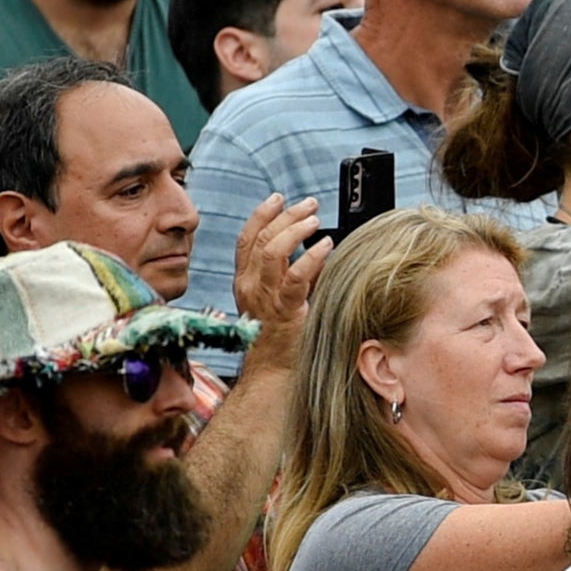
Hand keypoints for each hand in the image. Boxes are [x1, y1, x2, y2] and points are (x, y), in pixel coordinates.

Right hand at [229, 193, 321, 332]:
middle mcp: (249, 286)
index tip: (278, 198)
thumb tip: (318, 248)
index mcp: (245, 281)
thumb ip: (293, 274)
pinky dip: (311, 257)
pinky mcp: (283, 310)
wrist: (274, 371)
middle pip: (262, 239)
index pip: (247, 239)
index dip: (261, 215)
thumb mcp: (279, 298)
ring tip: (315, 221)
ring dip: (295, 230)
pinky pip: (294, 277)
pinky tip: (325, 246)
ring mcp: (264, 298)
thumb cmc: (281, 336)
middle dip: (286, 216)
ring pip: (272, 252)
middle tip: (310, 205)